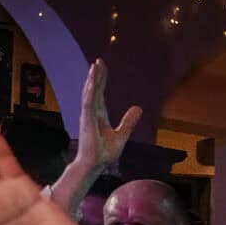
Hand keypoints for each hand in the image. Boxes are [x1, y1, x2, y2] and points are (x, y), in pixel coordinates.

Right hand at [50, 59, 144, 212]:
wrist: (95, 164)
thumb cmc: (104, 152)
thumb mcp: (121, 135)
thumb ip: (129, 121)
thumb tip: (139, 108)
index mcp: (99, 114)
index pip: (100, 93)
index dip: (101, 80)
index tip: (102, 67)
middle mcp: (92, 112)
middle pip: (94, 89)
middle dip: (96, 75)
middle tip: (98, 61)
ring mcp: (88, 115)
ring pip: (90, 92)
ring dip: (92, 79)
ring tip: (94, 66)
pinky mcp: (86, 120)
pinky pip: (88, 102)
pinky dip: (90, 91)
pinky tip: (92, 81)